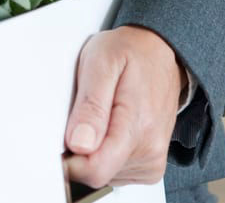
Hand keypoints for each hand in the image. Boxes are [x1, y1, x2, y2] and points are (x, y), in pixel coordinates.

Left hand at [64, 26, 184, 187]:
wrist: (159, 51)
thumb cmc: (130, 53)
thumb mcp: (102, 63)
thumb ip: (90, 106)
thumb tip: (79, 144)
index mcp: (137, 126)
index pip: (95, 170)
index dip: (71, 160)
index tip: (65, 135)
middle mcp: (151, 149)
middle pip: (97, 174)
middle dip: (82, 149)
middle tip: (87, 113)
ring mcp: (153, 159)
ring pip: (106, 175)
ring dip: (95, 150)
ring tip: (103, 115)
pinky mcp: (152, 164)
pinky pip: (117, 172)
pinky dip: (107, 154)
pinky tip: (111, 128)